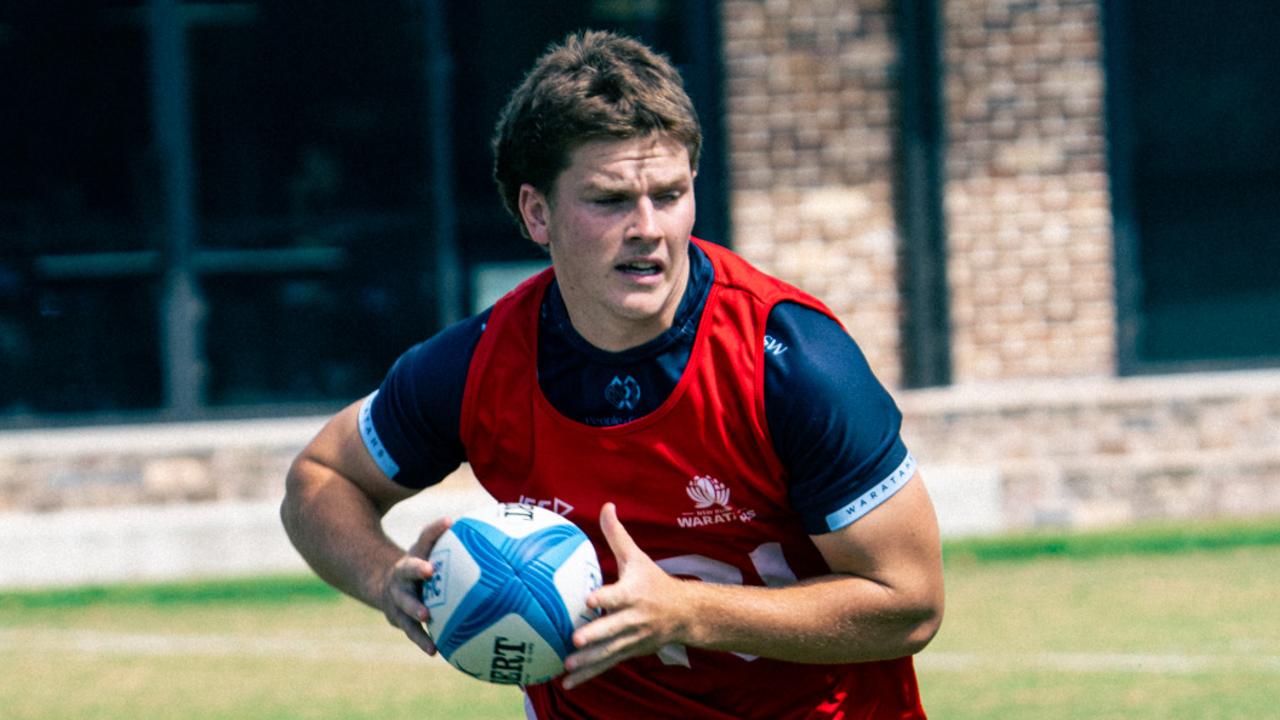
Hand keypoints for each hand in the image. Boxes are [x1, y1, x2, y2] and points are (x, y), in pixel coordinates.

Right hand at [380, 516, 452, 654]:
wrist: (387, 587)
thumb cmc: (424, 567)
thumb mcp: (434, 554)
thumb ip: (459, 548)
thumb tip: (498, 537)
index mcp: (416, 554)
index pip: (426, 537)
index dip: (436, 528)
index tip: (450, 521)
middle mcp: (403, 573)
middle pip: (407, 568)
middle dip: (417, 568)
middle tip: (429, 570)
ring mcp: (398, 596)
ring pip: (404, 602)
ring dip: (415, 608)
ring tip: (427, 616)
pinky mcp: (398, 617)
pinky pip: (410, 630)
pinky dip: (422, 640)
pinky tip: (435, 651)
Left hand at [562, 503, 690, 688]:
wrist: (686, 614)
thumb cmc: (654, 581)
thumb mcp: (638, 557)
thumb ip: (617, 535)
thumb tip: (606, 505)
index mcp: (634, 593)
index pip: (618, 595)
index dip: (605, 598)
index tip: (590, 600)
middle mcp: (634, 618)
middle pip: (613, 628)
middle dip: (596, 635)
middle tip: (575, 638)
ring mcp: (632, 639)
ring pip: (609, 651)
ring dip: (589, 660)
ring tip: (568, 665)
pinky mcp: (629, 652)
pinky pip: (607, 664)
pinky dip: (589, 675)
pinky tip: (567, 683)